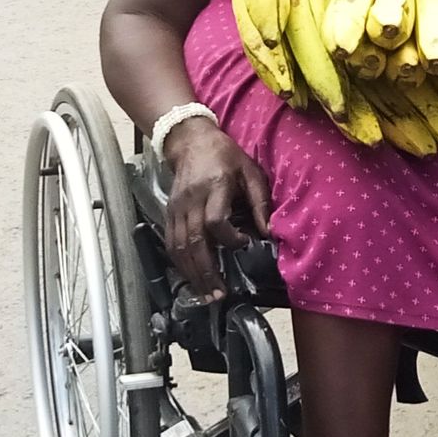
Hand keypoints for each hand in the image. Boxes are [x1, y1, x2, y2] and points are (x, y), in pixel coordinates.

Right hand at [162, 118, 271, 301]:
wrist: (190, 141)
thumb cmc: (226, 156)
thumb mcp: (250, 171)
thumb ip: (260, 202)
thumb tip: (268, 232)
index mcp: (214, 187)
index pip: (215, 220)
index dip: (229, 238)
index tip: (244, 244)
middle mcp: (192, 200)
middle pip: (195, 241)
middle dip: (206, 271)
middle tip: (218, 295)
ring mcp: (177, 207)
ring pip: (179, 247)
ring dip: (192, 273)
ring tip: (205, 294)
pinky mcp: (169, 212)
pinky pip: (170, 242)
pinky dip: (179, 263)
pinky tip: (190, 277)